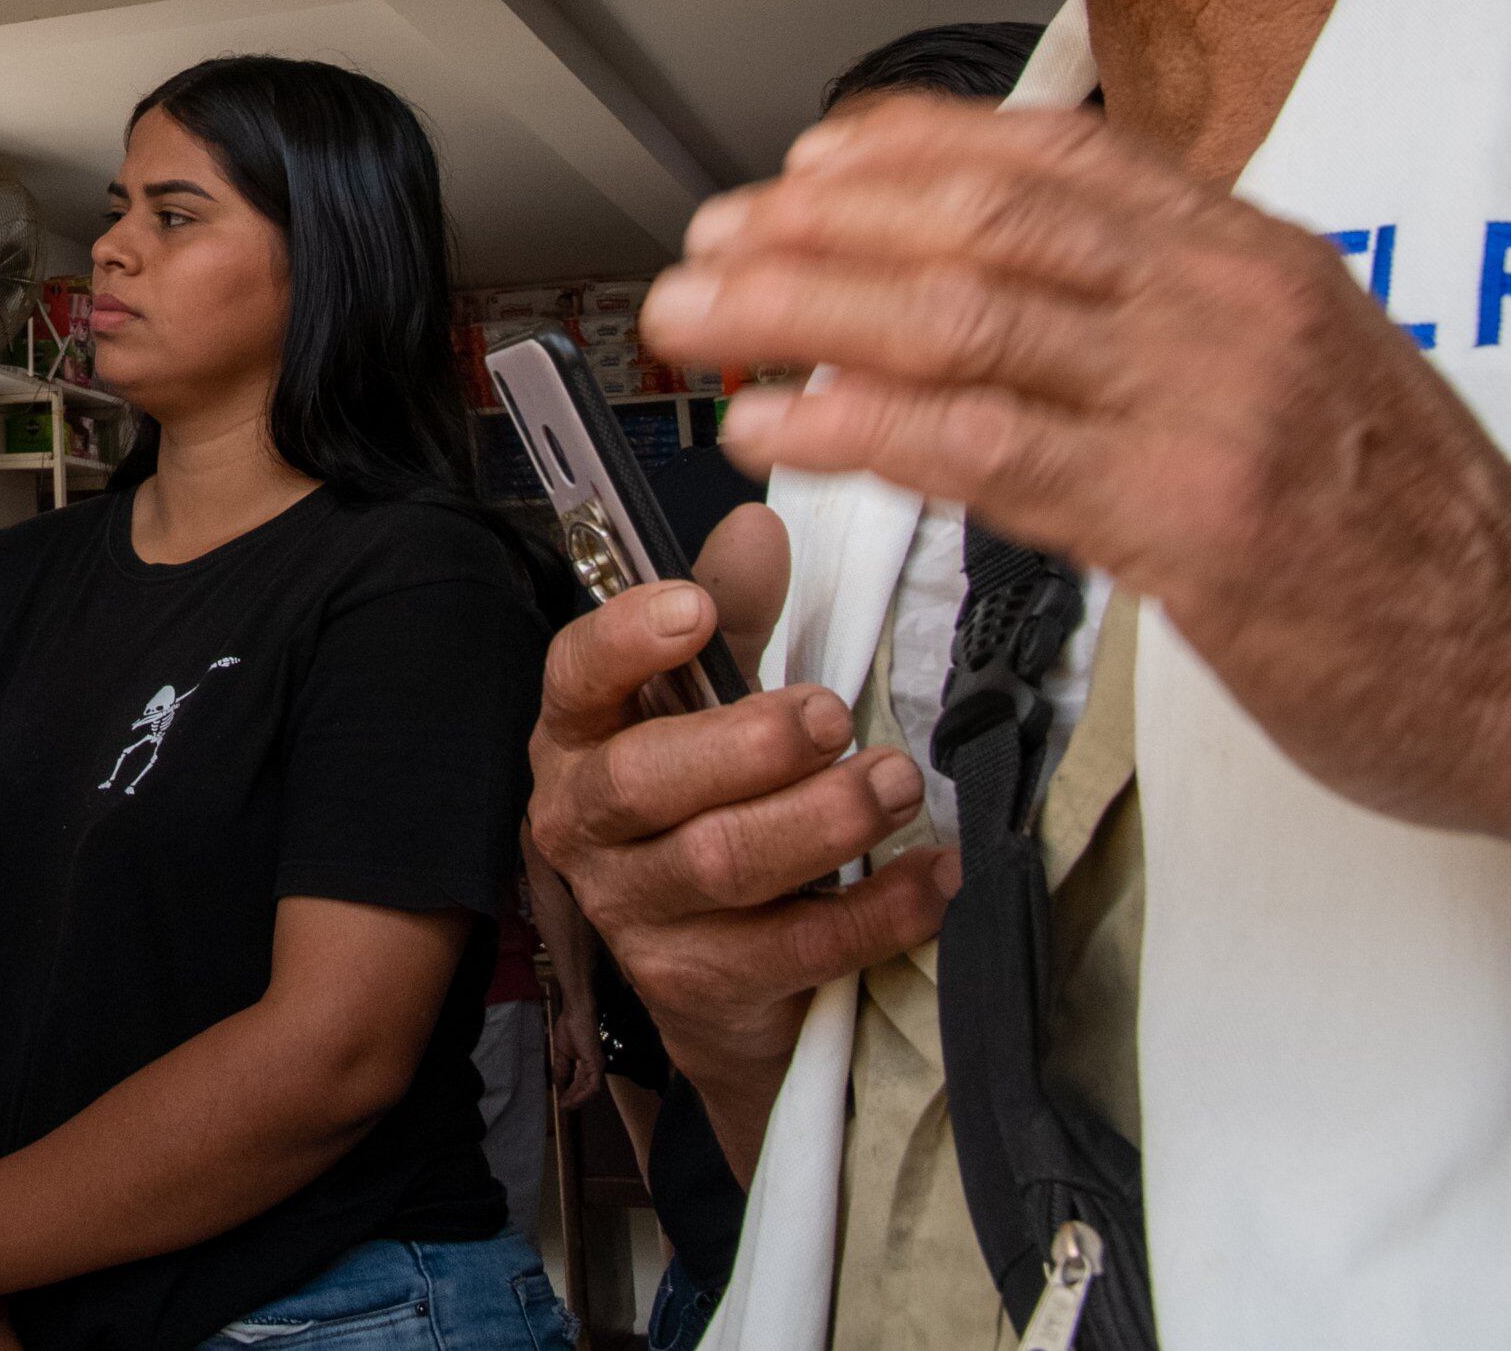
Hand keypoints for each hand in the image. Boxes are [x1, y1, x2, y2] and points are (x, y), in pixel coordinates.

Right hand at [525, 504, 953, 1177]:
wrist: (715, 975)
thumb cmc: (710, 803)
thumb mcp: (712, 702)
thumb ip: (734, 615)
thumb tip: (759, 525)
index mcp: (579, 735)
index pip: (577, 675)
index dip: (630, 640)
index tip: (697, 611)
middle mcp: (584, 822)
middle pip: (647, 781)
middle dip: (750, 744)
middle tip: (834, 717)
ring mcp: (633, 911)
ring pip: (722, 863)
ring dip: (824, 820)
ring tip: (898, 783)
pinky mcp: (696, 985)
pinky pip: (795, 948)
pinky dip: (878, 909)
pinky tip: (932, 874)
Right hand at [546, 987, 602, 1112]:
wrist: (575, 1013)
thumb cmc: (569, 1027)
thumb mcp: (561, 1053)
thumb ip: (561, 1070)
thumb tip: (557, 1085)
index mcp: (587, 1064)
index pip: (579, 1084)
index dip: (570, 1094)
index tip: (559, 1102)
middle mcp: (595, 1067)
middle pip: (585, 1089)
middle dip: (573, 1099)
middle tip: (561, 1107)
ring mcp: (597, 1066)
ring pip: (589, 1090)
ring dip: (577, 1099)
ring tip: (564, 1105)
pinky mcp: (596, 1064)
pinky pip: (592, 1085)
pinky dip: (582, 1094)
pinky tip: (572, 1098)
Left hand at [641, 96, 1510, 928]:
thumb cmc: (1412, 538)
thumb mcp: (1297, 372)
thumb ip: (1157, 319)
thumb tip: (998, 289)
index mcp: (1251, 255)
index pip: (1045, 155)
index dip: (896, 152)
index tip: (796, 168)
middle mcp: (1227, 304)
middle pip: (972, 223)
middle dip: (810, 229)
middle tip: (705, 248)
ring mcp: (1210, 407)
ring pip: (958, 318)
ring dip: (798, 313)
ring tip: (698, 325)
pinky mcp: (1190, 523)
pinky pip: (985, 450)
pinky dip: (857, 429)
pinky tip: (779, 429)